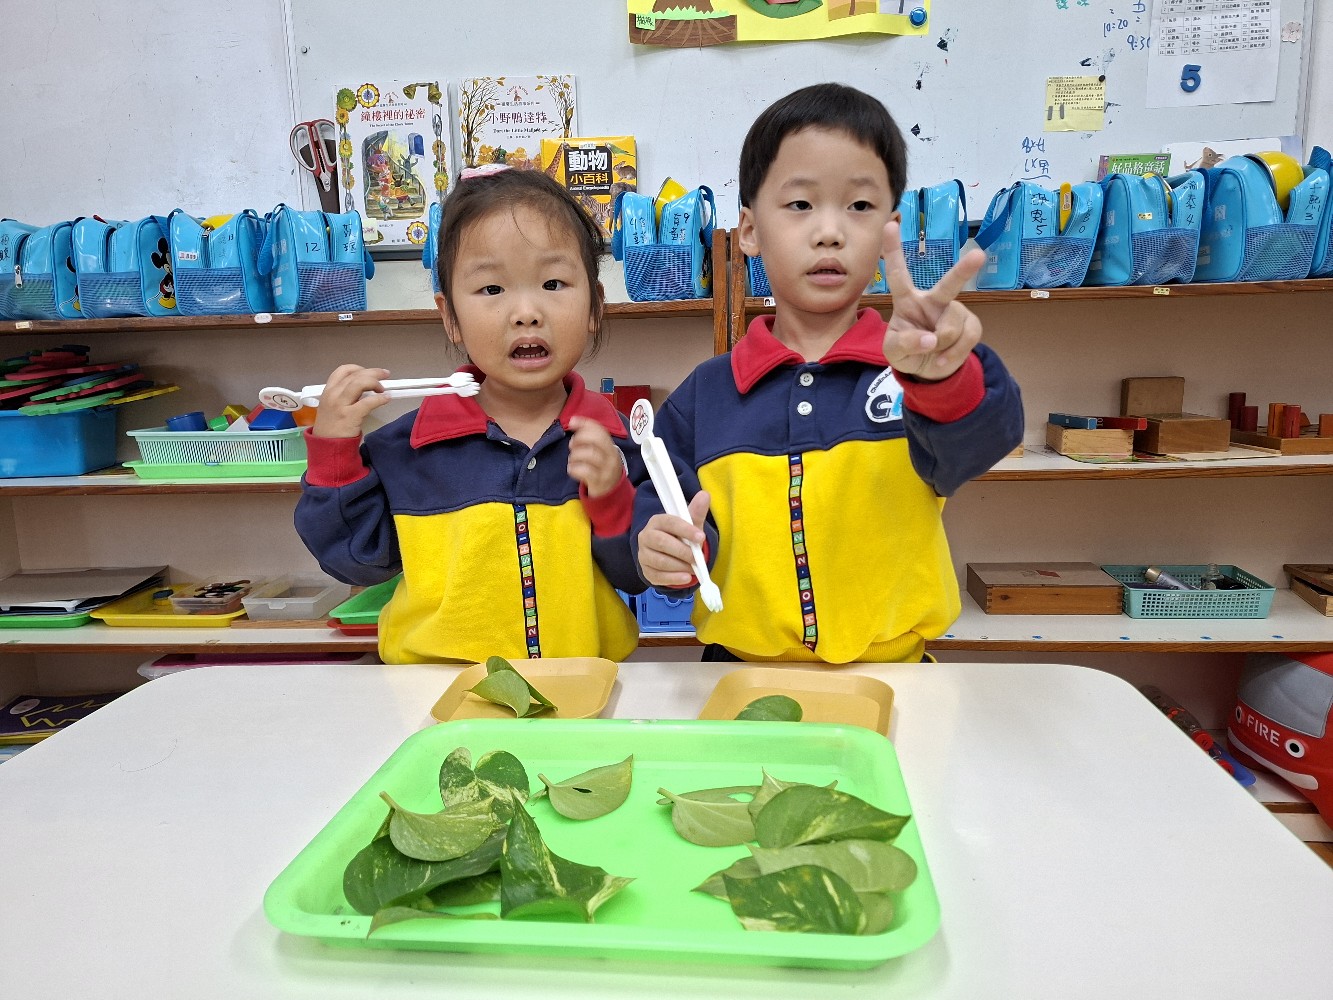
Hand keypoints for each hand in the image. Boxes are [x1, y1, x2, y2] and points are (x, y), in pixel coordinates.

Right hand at [310, 365, 392, 438]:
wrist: (327, 446)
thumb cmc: (332, 426)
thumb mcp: (332, 405)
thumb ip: (345, 394)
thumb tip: (365, 386)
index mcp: (328, 390)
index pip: (343, 370)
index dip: (358, 368)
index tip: (368, 372)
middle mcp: (333, 395)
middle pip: (355, 375)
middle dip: (373, 372)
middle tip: (385, 375)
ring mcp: (341, 405)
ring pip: (360, 383)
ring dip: (375, 382)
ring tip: (383, 389)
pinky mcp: (350, 416)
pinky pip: (368, 402)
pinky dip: (379, 398)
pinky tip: (386, 399)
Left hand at [566, 416, 623, 497]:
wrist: (610, 492)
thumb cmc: (600, 468)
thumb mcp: (601, 452)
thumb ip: (590, 437)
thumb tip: (573, 420)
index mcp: (611, 447)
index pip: (600, 430)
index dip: (585, 423)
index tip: (572, 422)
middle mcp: (611, 457)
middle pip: (598, 440)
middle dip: (580, 438)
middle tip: (572, 445)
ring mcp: (606, 470)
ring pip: (590, 455)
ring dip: (575, 455)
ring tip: (572, 459)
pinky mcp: (599, 482)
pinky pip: (585, 471)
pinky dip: (574, 468)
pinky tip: (572, 469)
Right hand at [637, 491, 710, 589]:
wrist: (669, 555)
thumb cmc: (680, 537)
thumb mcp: (690, 525)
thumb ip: (696, 512)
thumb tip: (705, 494)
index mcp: (657, 521)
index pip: (669, 522)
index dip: (685, 530)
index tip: (701, 537)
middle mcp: (646, 536)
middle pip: (662, 543)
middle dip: (683, 552)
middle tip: (699, 559)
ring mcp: (644, 555)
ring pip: (660, 561)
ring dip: (680, 566)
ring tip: (694, 569)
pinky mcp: (646, 571)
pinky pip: (658, 576)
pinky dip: (674, 578)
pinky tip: (686, 578)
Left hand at [880, 220, 984, 380]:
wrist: (927, 370)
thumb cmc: (906, 352)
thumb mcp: (893, 352)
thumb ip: (905, 343)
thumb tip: (930, 339)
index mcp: (907, 300)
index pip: (899, 273)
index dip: (893, 250)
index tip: (890, 224)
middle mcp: (933, 300)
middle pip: (949, 285)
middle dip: (964, 271)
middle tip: (979, 255)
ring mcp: (954, 312)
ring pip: (951, 328)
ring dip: (940, 346)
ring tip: (932, 353)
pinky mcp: (971, 326)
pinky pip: (965, 340)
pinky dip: (952, 355)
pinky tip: (942, 359)